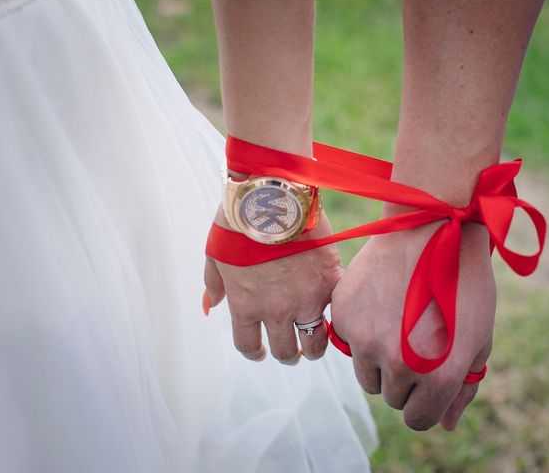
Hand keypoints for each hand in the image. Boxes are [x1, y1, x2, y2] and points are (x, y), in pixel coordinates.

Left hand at [204, 206, 342, 363]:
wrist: (273, 194)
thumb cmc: (239, 219)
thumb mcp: (215, 252)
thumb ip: (214, 283)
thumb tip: (211, 305)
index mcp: (245, 305)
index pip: (249, 345)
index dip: (255, 352)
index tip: (261, 352)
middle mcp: (276, 310)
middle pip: (285, 350)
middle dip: (288, 354)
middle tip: (292, 351)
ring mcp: (307, 298)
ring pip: (315, 341)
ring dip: (313, 345)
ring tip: (314, 341)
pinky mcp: (330, 280)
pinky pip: (336, 310)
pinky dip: (334, 313)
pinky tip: (331, 311)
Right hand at [331, 220, 494, 430]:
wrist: (432, 227)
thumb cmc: (464, 283)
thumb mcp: (478, 338)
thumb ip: (463, 388)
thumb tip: (447, 424)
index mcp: (438, 376)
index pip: (419, 419)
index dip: (425, 402)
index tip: (427, 381)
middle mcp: (399, 365)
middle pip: (392, 397)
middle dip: (404, 378)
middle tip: (415, 340)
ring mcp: (366, 340)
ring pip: (366, 374)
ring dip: (380, 359)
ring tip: (397, 321)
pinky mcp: (343, 316)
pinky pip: (348, 343)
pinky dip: (362, 331)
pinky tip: (381, 302)